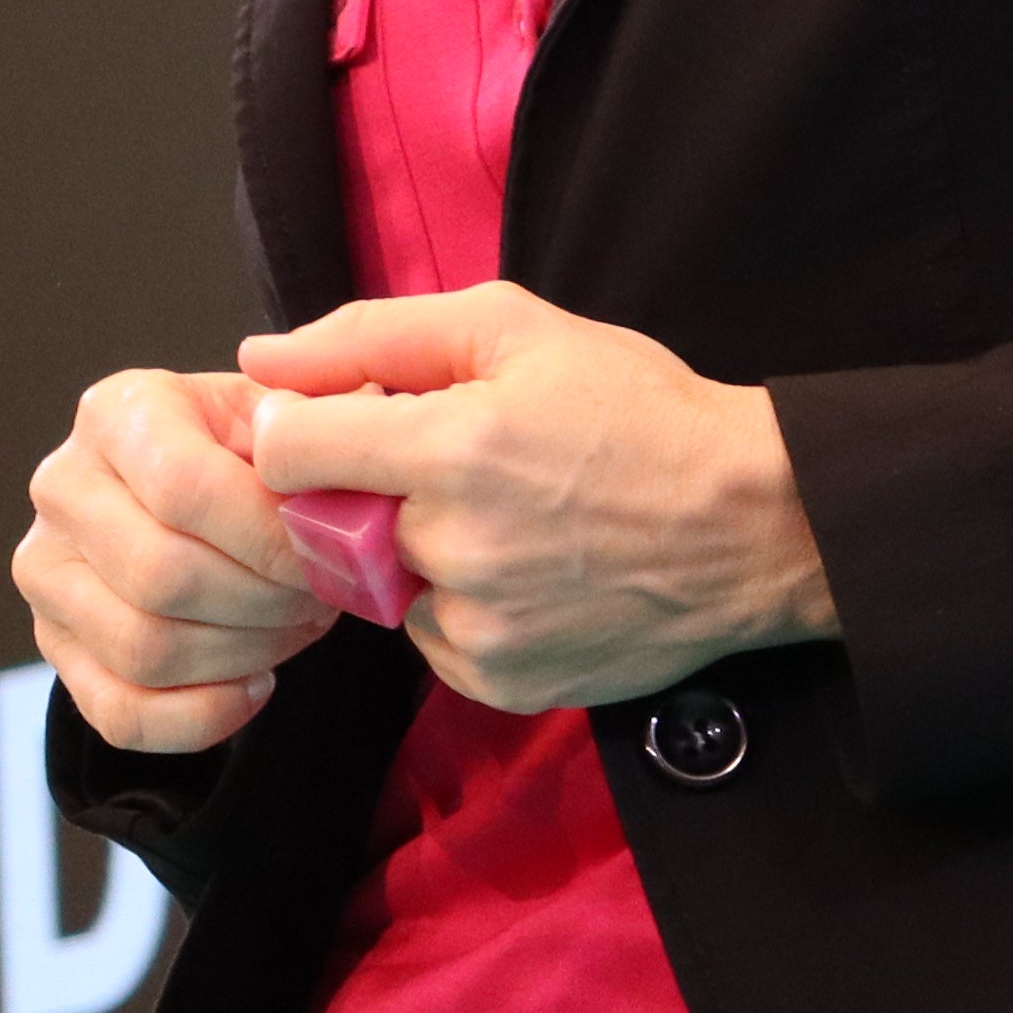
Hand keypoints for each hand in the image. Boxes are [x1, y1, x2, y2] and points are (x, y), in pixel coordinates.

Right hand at [18, 365, 338, 753]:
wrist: (208, 494)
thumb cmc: (255, 451)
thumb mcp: (285, 414)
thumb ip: (309, 424)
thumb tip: (314, 452)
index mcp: (115, 412)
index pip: (184, 488)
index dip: (268, 537)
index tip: (331, 555)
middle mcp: (62, 487)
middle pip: (160, 576)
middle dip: (263, 601)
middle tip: (323, 598)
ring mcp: (46, 573)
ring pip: (143, 649)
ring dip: (243, 654)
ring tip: (295, 627)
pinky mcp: (54, 646)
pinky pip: (122, 714)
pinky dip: (203, 717)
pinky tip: (256, 686)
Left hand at [241, 284, 835, 714]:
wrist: (753, 522)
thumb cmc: (638, 410)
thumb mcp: (516, 328)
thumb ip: (372, 335)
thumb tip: (260, 358)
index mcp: (451, 447)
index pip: (289, 452)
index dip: (301, 429)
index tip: (337, 423)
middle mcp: (454, 548)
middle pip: (330, 524)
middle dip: (365, 492)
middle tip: (446, 467)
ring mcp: (477, 627)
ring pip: (378, 589)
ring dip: (409, 554)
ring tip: (498, 518)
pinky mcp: (500, 683)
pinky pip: (430, 641)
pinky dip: (454, 608)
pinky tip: (521, 571)